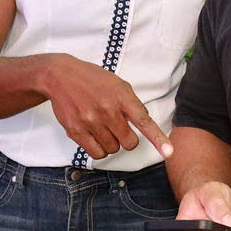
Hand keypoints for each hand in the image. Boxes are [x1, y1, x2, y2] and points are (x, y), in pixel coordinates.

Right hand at [39, 54, 172, 159]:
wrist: (61, 76)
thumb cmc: (93, 80)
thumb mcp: (118, 84)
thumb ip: (131, 104)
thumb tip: (142, 124)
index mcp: (122, 96)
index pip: (144, 121)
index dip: (158, 138)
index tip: (169, 152)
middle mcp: (108, 110)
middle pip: (129, 143)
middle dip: (127, 139)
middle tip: (118, 128)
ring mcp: (91, 121)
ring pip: (113, 149)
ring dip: (112, 143)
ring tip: (102, 127)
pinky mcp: (76, 131)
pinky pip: (97, 153)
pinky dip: (100, 150)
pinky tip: (95, 137)